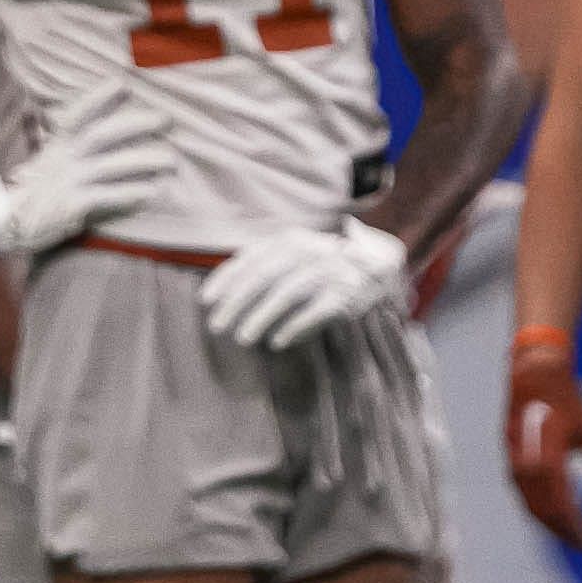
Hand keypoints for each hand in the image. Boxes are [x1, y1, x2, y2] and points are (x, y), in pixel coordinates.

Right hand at [0, 90, 174, 255]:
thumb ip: (51, 138)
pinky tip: (150, 191)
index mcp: (55, 146)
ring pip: (109, 167)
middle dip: (134, 125)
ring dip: (141, 161)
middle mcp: (61, 160)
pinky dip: (128, 194)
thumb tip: (38, 110)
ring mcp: (66, 183)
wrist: (5, 224)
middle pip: (100, 136)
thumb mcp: (40, 160)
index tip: (122, 84)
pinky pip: (105, 197)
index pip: (77, 115)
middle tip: (166, 119)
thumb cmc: (30, 192)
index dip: (99, 98)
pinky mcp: (71, 208)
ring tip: (170, 159)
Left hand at [200, 218, 407, 348]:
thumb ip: (257, 268)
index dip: (226, 279)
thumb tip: (216, 293)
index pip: (250, 258)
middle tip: (217, 326)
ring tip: (242, 338)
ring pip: (287, 293)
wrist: (376, 266)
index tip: (205, 300)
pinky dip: (294, 326)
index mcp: (289, 240)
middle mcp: (308, 251)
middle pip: (264, 276)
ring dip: (261, 317)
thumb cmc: (319, 265)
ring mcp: (328, 271)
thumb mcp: (290, 257)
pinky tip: (276, 342)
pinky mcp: (346, 295)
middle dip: (237, 302)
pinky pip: (315, 311)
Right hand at [506, 333, 581, 550]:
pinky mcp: (510, 458)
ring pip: (529, 503)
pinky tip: (552, 512)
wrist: (533, 375)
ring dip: (548, 523)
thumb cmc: (566, 402)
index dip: (574, 528)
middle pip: (541, 510)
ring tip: (567, 533)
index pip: (560, 505)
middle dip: (562, 531)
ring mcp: (514, 461)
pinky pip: (522, 493)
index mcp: (549, 458)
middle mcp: (526, 464)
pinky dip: (537, 508)